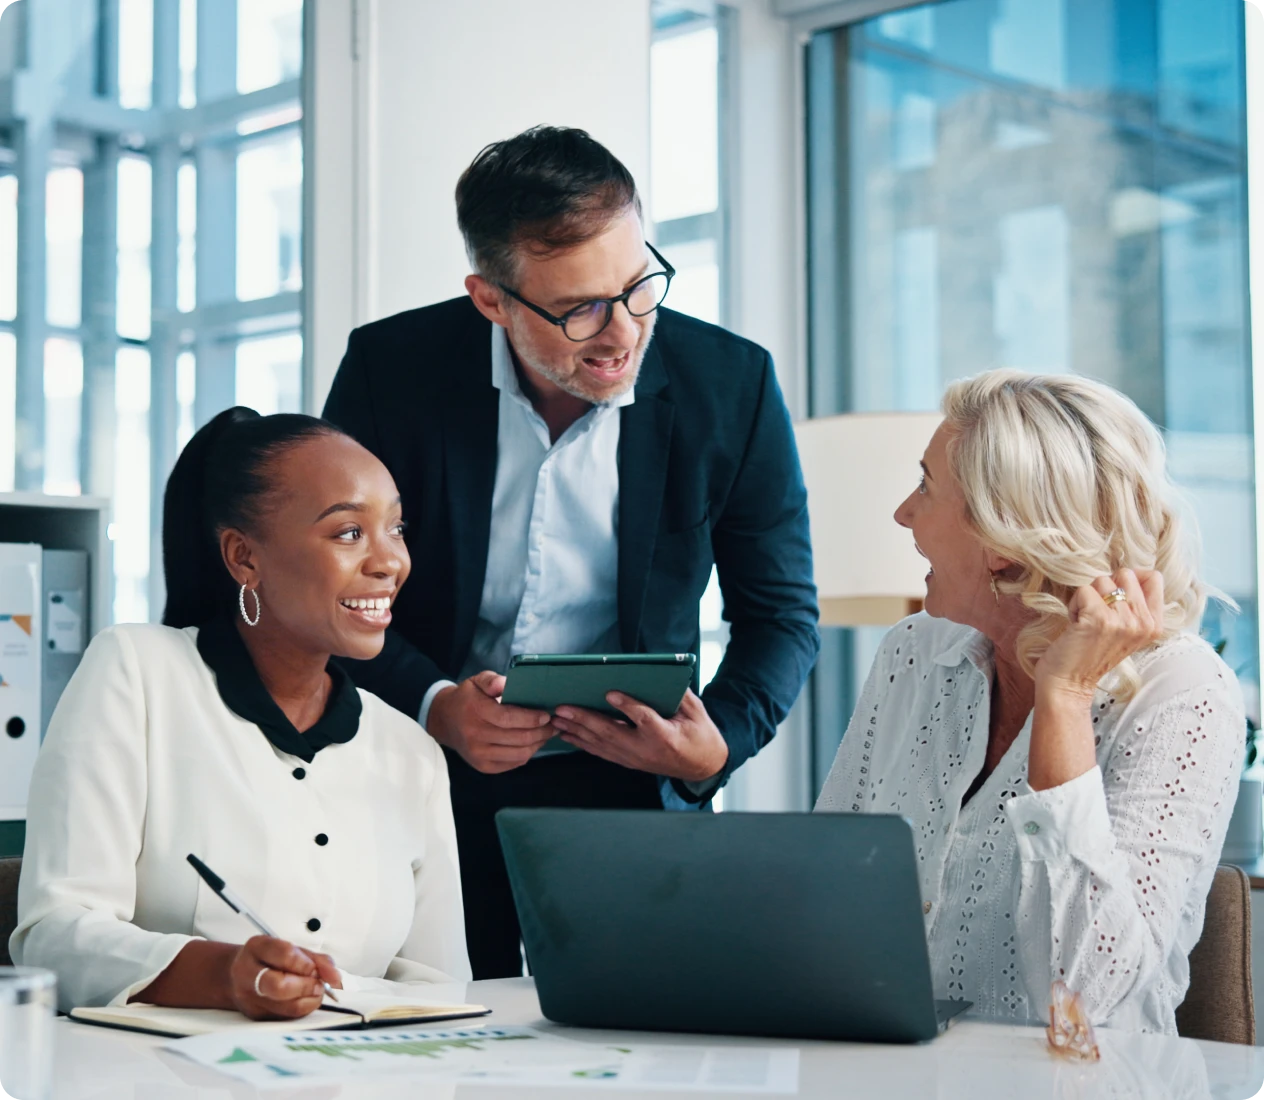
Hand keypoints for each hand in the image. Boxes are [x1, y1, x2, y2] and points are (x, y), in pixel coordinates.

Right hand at [228, 935, 340, 1020]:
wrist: (238, 974)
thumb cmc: (271, 959)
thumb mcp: (292, 949)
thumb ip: (317, 959)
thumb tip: (336, 977)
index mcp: (257, 947)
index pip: (285, 955)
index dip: (306, 964)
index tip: (315, 968)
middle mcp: (247, 973)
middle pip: (279, 986)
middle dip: (307, 986)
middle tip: (318, 983)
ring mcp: (249, 998)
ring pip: (287, 1006)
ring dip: (310, 999)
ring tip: (315, 991)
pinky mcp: (256, 1016)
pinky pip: (287, 1017)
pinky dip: (303, 1008)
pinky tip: (304, 999)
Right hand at [426, 670, 553, 773]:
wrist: (444, 721)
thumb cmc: (467, 698)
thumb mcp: (477, 681)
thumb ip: (492, 680)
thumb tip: (506, 684)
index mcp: (475, 711)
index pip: (508, 718)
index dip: (531, 719)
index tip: (546, 715)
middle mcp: (475, 736)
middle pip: (517, 738)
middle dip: (541, 732)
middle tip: (552, 725)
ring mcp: (478, 755)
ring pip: (518, 754)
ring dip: (537, 745)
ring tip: (546, 734)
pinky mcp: (482, 766)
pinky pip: (512, 764)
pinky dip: (526, 754)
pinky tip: (532, 744)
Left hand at [552, 689, 728, 783]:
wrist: (702, 766)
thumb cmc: (699, 735)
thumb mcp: (696, 712)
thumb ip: (679, 694)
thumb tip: (663, 673)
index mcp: (665, 735)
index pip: (644, 718)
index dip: (627, 706)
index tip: (610, 693)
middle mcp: (645, 749)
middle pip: (611, 733)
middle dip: (584, 719)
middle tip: (563, 708)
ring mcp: (635, 758)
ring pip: (601, 744)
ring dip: (577, 731)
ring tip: (557, 720)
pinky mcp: (628, 762)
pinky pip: (601, 752)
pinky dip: (582, 743)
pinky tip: (568, 735)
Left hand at [1034, 568, 1164, 702]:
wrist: (1069, 683)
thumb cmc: (1091, 653)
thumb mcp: (1125, 630)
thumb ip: (1134, 605)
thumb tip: (1130, 572)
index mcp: (1155, 625)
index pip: (1155, 577)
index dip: (1129, 578)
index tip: (1114, 595)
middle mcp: (1143, 623)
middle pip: (1126, 573)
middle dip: (1105, 588)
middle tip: (1097, 613)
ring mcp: (1123, 621)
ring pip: (1102, 580)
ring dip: (1087, 598)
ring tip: (1086, 622)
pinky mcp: (1099, 619)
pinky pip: (1083, 590)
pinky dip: (1074, 605)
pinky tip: (1076, 625)